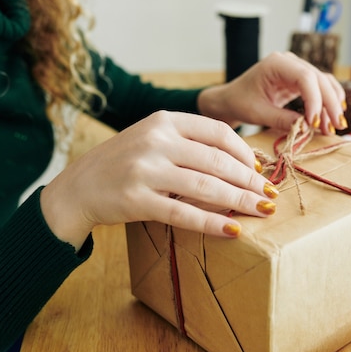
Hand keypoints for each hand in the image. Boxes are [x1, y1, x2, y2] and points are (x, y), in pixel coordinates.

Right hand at [40, 111, 278, 249]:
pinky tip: (233, 230)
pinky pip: (184, 214)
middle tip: (270, 195)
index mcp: (164, 121)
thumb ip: (190, 143)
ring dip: (240, 201)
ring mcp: (146, 170)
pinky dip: (212, 223)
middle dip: (250, 180)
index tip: (260, 169)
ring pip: (206, 187)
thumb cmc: (125, 162)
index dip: (245, 152)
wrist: (79, 186)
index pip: (217, 132)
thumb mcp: (154, 138)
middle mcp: (156, 141)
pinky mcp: (137, 200)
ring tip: (262, 211)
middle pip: (218, 161)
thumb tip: (241, 161)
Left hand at [197, 51, 346, 134]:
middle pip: (319, 79)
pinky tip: (331, 118)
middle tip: (337, 126)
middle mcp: (290, 62)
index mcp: (276, 63)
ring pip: (324, 83)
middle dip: (329, 103)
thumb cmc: (240, 102)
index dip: (315, 99)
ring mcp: (297, 69)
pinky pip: (320, 89)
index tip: (315, 122)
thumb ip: (281, 119)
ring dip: (332, 104)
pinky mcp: (300, 80)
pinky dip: (327, 103)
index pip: (305, 77)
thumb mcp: (257, 113)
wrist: (232, 99)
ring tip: (335, 127)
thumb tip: (306, 128)